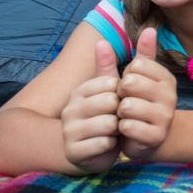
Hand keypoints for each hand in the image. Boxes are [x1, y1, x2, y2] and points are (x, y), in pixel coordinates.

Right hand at [60, 40, 122, 172]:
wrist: (94, 152)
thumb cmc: (106, 116)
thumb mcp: (110, 90)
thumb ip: (109, 65)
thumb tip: (101, 40)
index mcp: (80, 90)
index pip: (111, 83)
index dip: (124, 94)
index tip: (121, 102)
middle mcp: (70, 108)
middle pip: (110, 102)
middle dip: (121, 112)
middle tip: (119, 119)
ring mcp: (68, 130)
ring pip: (108, 123)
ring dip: (118, 129)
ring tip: (114, 131)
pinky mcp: (73, 151)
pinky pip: (104, 143)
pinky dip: (112, 144)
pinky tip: (108, 144)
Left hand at [117, 27, 177, 160]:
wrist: (146, 138)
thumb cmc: (136, 103)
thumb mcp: (131, 78)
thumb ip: (136, 54)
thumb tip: (147, 28)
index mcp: (166, 77)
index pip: (136, 65)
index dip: (125, 76)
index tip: (129, 87)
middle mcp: (170, 95)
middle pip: (131, 82)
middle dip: (120, 94)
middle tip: (125, 102)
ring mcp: (166, 116)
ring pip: (127, 105)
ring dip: (120, 113)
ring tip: (126, 117)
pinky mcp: (156, 135)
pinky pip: (128, 126)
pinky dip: (121, 128)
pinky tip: (127, 130)